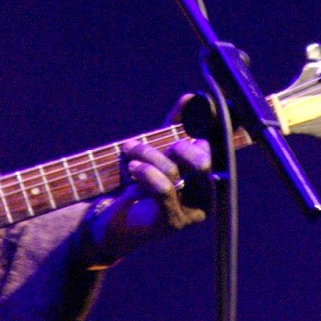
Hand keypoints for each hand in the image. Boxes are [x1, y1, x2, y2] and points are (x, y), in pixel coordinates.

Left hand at [84, 95, 213, 266]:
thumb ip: (174, 126)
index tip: (168, 133)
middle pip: (200, 160)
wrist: (113, 222)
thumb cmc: (138, 185)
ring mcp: (192, 212)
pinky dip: (146, 173)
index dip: (189, 134)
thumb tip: (189, 97)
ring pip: (174, 170)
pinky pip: (164, 189)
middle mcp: (207, 197)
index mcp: (208, 177)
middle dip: (173, 146)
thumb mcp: (157, 151)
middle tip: (147, 144)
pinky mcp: (173, 222)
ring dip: (146, 154)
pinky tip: (132, 167)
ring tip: (128, 151)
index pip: (208, 147)